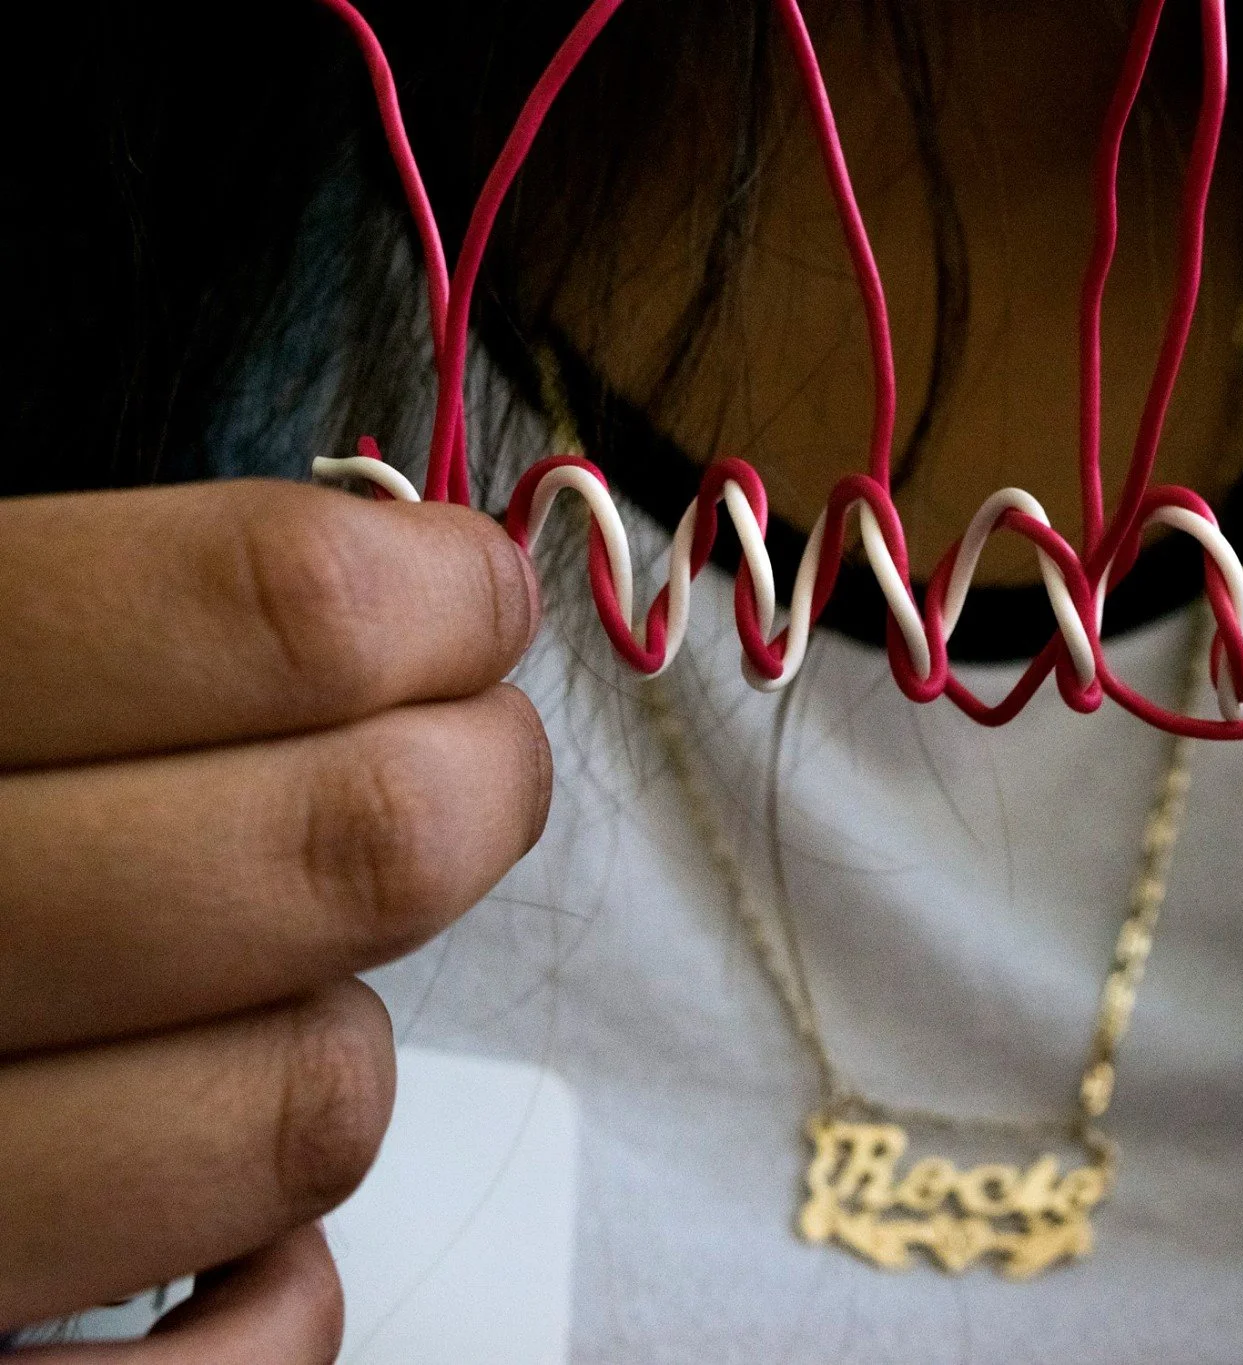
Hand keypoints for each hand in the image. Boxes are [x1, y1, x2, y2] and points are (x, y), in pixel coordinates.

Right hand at [0, 480, 549, 1360]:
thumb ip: (95, 627)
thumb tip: (409, 591)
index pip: (274, 613)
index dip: (434, 599)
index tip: (463, 600)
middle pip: (347, 845)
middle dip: (471, 788)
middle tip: (468, 767)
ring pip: (310, 1098)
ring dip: (334, 1035)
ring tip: (262, 1000)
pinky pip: (233, 1362)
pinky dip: (274, 1292)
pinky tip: (214, 1227)